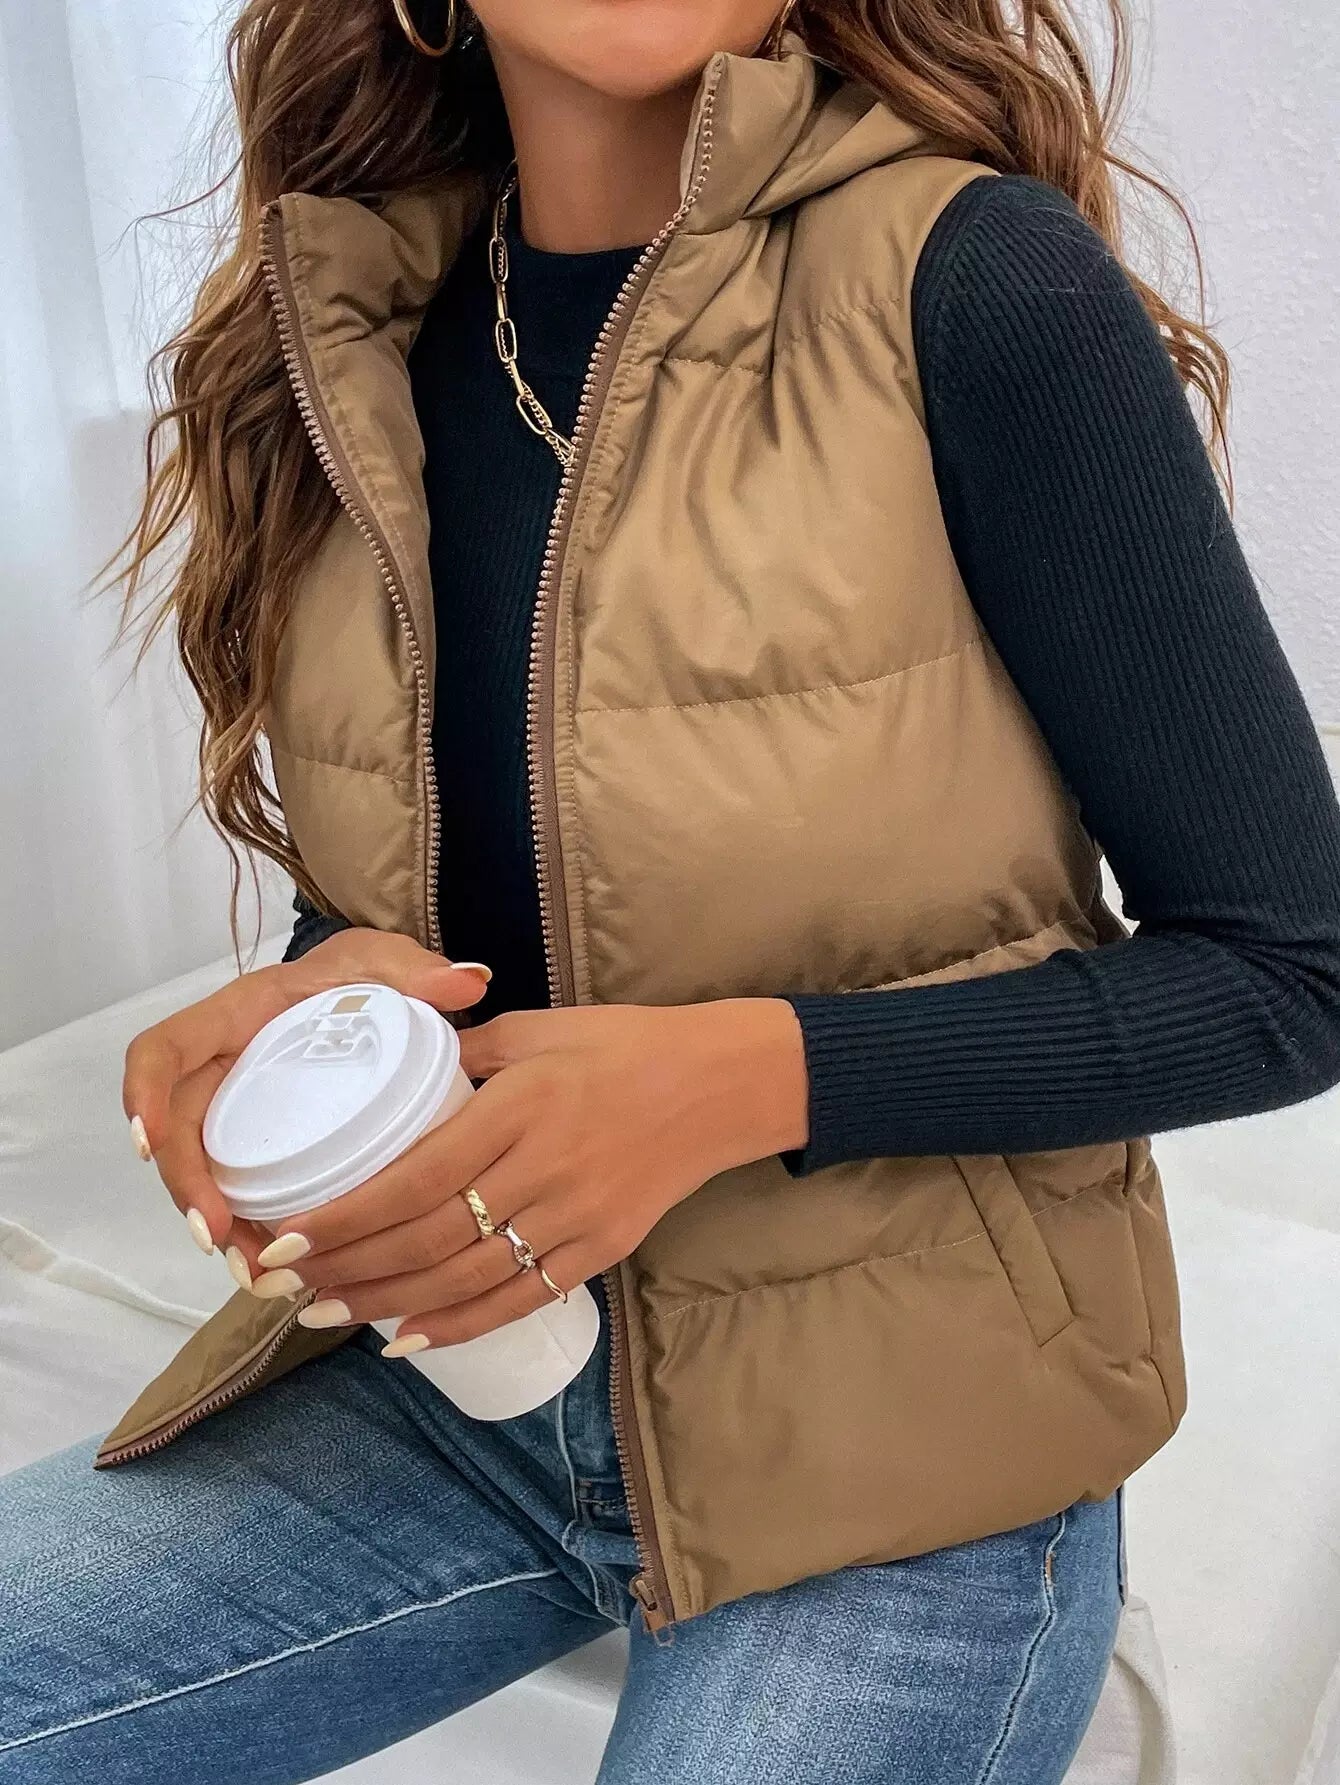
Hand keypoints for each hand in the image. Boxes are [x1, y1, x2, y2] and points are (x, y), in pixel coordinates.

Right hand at [121, 929, 491, 1283]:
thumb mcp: (385, 962)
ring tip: (257, 1274)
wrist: (366, 990)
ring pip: (205, 1172)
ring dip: (221, 1226)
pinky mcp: (260, 1143)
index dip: (145, 1095)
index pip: (164, 1051)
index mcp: (236, 1018)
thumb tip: (470, 981)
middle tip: (221, 1238)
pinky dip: (252, 1231)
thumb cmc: (361, 973)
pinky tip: (277, 1270)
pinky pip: (240, 1188)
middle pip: (179, 1131)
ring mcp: (238, 1110)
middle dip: (187, 1188)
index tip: (152, 1145)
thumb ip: (418, 970)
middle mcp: (223, 1067)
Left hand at [248, 999, 808, 1350]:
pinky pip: (521, 1298)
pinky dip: (461, 1325)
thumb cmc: (624, 1045)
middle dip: (351, 1267)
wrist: (722, 1084)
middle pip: (430, 1237)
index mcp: (522, 1107)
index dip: (348, 1216)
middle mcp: (544, 1169)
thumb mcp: (539, 1027)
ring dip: (390, 1303)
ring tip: (329, 1313)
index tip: (289, 1237)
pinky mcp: (601, 1249)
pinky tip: (409, 1340)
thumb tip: (397, 1067)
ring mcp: (575, 1218)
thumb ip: (466, 1052)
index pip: (417, 1176)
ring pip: (467, 1278)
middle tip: (286, 1285)